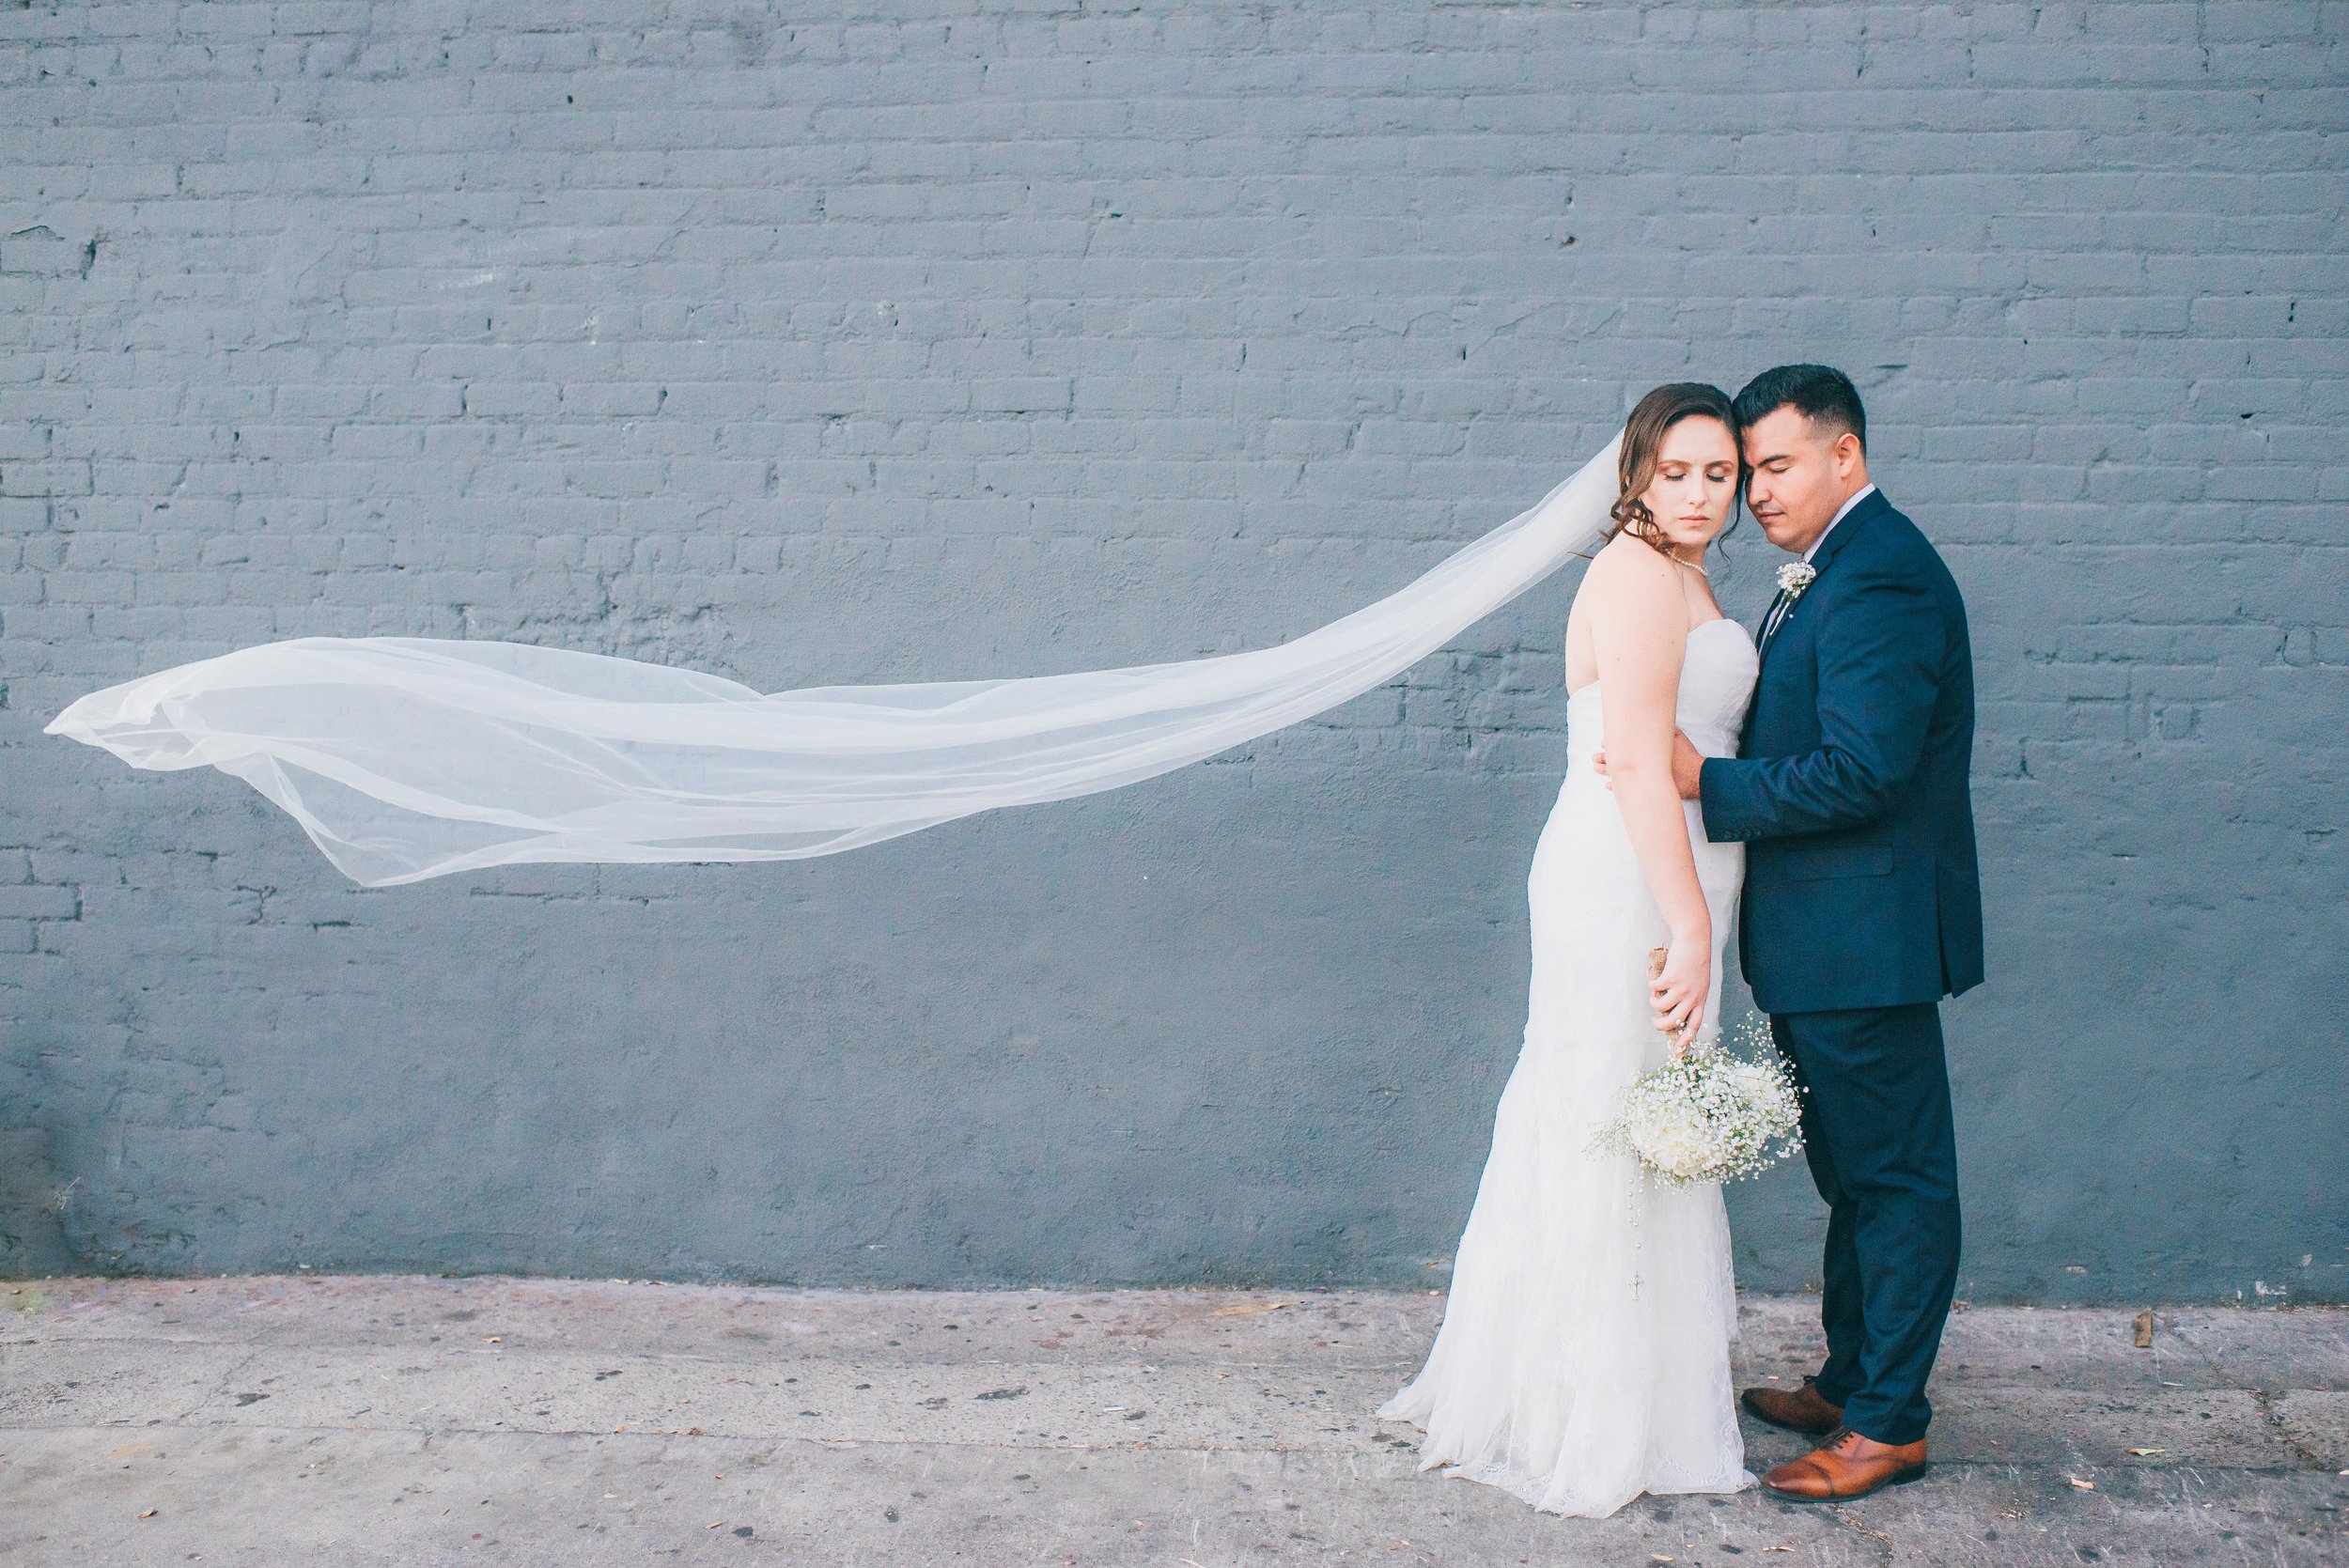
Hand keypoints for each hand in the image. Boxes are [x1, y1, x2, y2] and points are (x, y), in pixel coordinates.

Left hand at [1592, 732, 1707, 800]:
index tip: (1603, 743)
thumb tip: (1658, 719)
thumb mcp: (1678, 737)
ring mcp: (1644, 777)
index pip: (1624, 745)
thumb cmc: (1688, 756)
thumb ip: (1666, 729)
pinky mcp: (1647, 789)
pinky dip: (1617, 788)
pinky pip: (1627, 790)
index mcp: (1646, 750)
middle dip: (1604, 758)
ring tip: (1595, 769)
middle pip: (1618, 760)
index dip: (1612, 744)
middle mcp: (1642, 764)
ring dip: (1605, 772)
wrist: (1697, 777)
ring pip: (1619, 774)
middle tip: (1593, 758)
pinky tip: (1608, 787)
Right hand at [1647, 938, 1709, 1056]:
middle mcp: (1693, 997)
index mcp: (1701, 999)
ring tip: (1654, 995)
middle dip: (1660, 1026)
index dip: (1686, 1039)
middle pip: (1674, 1021)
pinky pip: (1654, 989)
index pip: (1694, 1025)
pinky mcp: (1670, 978)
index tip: (1678, 1050)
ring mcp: (1681, 988)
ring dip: (1653, 1002)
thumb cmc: (1696, 962)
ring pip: (1661, 1007)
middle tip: (1654, 1021)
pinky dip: (1652, 986)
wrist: (1695, 942)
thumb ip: (1691, 997)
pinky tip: (1656, 979)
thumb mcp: (1699, 983)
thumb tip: (1673, 1011)